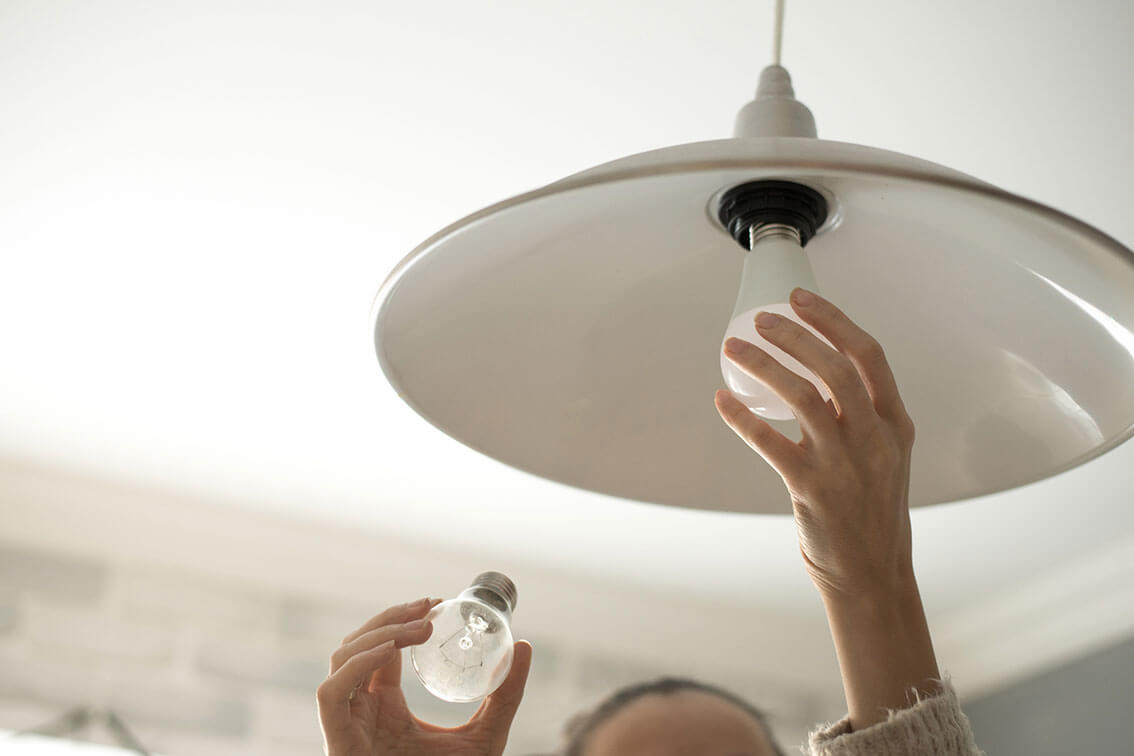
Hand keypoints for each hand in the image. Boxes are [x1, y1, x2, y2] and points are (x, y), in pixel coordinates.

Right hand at [317, 596, 532, 755]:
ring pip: (341, 659)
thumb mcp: (486, 734)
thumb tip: (526, 646)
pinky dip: (356, 666)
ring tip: (418, 629)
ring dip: (377, 634)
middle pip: (357, 644)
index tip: (435, 604)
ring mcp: (347, 724)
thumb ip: (506, 696)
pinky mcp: (339, 742)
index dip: (401, 618)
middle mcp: (361, 710)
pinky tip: (389, 652)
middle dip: (390, 618)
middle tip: (428, 608)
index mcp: (385, 705)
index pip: (381, 648)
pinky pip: (331, 693)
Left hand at [714, 287, 918, 600]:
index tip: (800, 299)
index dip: (833, 320)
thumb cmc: (871, 513)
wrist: (872, 575)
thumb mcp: (883, 458)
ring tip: (734, 348)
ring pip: (802, 398)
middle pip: (835, 368)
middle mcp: (874, 439)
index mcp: (894, 424)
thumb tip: (816, 376)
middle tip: (761, 319)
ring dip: (763, 366)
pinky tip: (722, 401)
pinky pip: (770, 443)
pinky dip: (742, 418)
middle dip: (795, 335)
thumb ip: (859, 418)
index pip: (868, 355)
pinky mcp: (812, 489)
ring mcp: (845, 464)